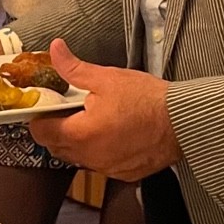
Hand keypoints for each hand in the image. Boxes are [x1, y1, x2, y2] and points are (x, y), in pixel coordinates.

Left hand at [28, 39, 179, 178]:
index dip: (40, 118)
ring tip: (93, 120)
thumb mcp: (106, 78)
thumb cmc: (147, 99)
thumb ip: (74, 68)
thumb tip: (55, 49)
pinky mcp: (124, 174)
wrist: (183, 121)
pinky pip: (101, 165)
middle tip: (69, 110)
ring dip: (78, 142)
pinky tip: (113, 135)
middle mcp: (90, 157)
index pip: (41, 133)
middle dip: (57, 129)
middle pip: (57, 147)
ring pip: (78, 158)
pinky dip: (100, 152)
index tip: (46, 107)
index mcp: (80, 134)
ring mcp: (108, 169)